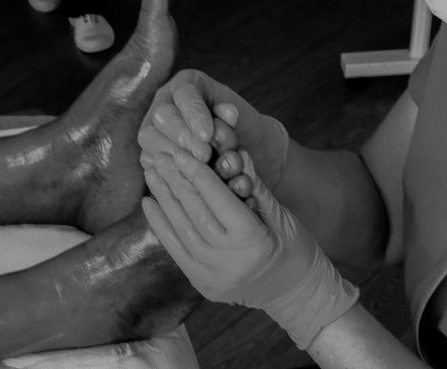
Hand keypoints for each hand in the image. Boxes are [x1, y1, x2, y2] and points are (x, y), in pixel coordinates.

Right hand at [137, 82, 254, 206]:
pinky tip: (184, 175)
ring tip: (195, 166)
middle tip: (203, 155)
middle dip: (183, 136)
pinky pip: (147, 158)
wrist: (241, 149)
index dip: (194, 114)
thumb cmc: (242, 129)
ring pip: (148, 136)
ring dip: (173, 153)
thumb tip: (228, 113)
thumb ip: (235, 115)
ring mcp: (153, 124)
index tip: (208, 136)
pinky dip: (166, 167)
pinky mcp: (150, 149)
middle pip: (162, 114)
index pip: (185, 93)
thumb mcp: (245, 118)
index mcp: (189, 83)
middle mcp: (166, 100)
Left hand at [141, 151, 357, 349]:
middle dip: (175, 181)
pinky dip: (161, 225)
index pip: (218, 199)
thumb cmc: (296, 249)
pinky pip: (176, 250)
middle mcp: (228, 260)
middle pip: (195, 212)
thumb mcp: (282, 216)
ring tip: (151, 173)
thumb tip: (235, 153)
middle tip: (159, 156)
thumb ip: (255, 188)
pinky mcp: (202, 284)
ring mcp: (212, 276)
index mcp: (252, 240)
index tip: (180, 153)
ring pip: (181, 229)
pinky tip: (150, 203)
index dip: (197, 173)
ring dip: (163, 199)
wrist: (296, 295)